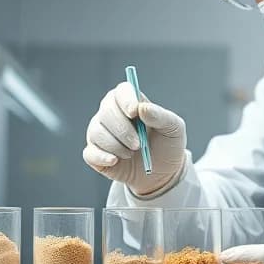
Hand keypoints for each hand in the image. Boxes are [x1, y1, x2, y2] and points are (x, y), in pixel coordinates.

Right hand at [82, 81, 186, 195]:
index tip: (134, 112)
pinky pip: (90, 153)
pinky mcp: (94, 153)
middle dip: (123, 130)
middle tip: (138, 145)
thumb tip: (141, 108)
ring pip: (97, 133)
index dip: (126, 100)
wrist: (161, 173)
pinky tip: (115, 161)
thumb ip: (160, 116)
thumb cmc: (166, 145)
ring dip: (117, 146)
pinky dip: (103, 157)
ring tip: (132, 153)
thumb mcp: (173, 129)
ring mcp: (99, 132)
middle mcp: (110, 113)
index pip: (121, 91)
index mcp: (130, 101)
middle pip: (106, 111)